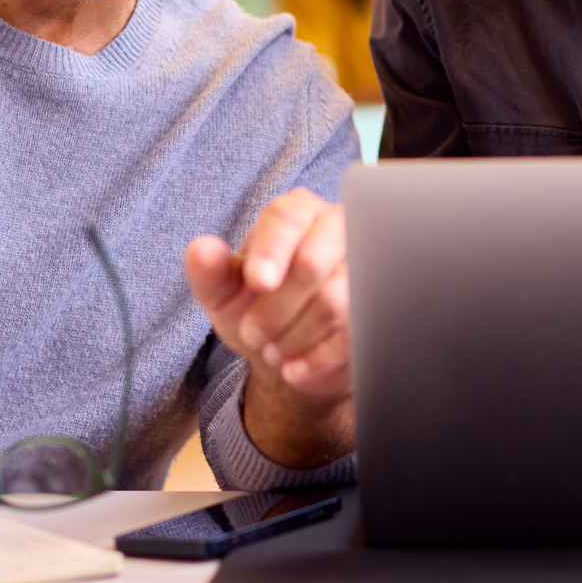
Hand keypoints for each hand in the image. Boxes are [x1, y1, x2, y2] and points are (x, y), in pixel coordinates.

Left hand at [184, 188, 355, 467]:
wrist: (291, 347)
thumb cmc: (256, 305)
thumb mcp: (224, 292)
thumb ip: (209, 270)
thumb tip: (201, 249)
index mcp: (297, 212)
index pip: (287, 218)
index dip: (270, 250)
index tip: (256, 282)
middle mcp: (338, 230)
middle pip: (311, 263)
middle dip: (274, 308)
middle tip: (252, 333)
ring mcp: (366, 268)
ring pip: (334, 302)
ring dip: (293, 336)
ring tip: (273, 349)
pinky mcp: (381, 308)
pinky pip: (354, 334)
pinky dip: (317, 358)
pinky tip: (294, 369)